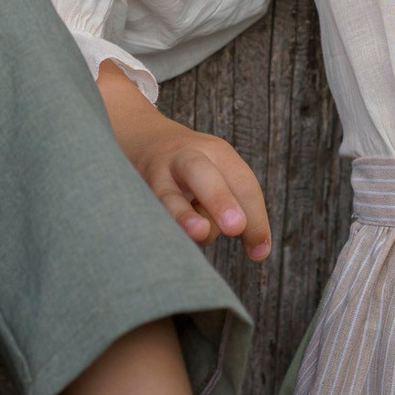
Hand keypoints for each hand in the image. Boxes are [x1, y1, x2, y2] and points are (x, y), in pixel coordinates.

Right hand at [95, 63, 273, 260]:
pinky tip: (169, 245)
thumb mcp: (220, 175)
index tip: (259, 254)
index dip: (255, 219)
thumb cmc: (194, 171)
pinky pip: (149, 216)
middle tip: (235, 226)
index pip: (242, 184)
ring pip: (168, 196)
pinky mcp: (135, 194)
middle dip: (219, 199)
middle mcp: (184, 158)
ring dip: (183, 216)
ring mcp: (155, 176)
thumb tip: (259, 253)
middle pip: (202, 174)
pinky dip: (162, 232)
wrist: (142, 141)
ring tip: (198, 230)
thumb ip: (241, 209)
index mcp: (215, 152)